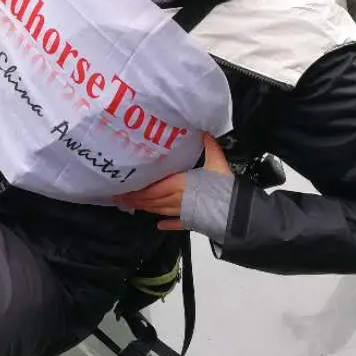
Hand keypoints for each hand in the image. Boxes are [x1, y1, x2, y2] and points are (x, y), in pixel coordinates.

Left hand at [114, 133, 230, 230]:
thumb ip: (208, 146)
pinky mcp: (192, 221)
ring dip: (145, 209)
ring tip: (132, 207)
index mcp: (179, 183)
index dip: (137, 190)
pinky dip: (167, 224)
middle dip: (135, 200)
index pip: (152, 188)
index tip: (124, 188)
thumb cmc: (224, 187)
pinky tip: (159, 226)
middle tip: (119, 199)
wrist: (235, 212)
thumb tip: (204, 129)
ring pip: (159, 210)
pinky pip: (176, 223)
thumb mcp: (216, 162)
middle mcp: (176, 198)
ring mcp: (183, 212)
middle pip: (151, 200)